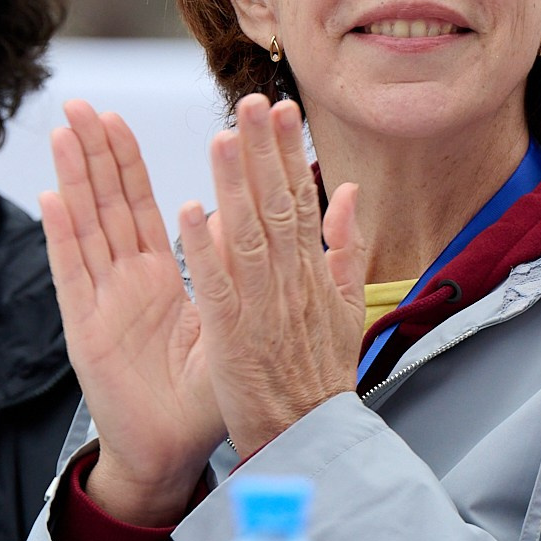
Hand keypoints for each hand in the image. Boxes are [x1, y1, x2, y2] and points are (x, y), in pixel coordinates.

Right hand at [38, 100, 223, 523]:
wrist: (174, 453)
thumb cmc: (203, 397)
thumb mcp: (230, 323)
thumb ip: (233, 272)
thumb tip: (249, 215)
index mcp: (159, 278)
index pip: (140, 206)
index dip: (127, 162)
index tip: (118, 117)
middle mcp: (124, 283)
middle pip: (105, 205)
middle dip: (93, 155)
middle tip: (80, 105)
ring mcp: (101, 303)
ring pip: (85, 228)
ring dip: (75, 179)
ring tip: (65, 133)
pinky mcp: (86, 330)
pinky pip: (73, 275)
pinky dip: (61, 236)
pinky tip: (50, 198)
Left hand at [179, 95, 367, 458]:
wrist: (312, 439)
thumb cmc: (322, 376)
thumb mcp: (350, 308)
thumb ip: (347, 247)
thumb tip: (351, 193)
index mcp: (314, 273)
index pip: (300, 200)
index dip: (287, 152)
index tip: (279, 108)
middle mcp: (291, 283)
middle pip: (276, 206)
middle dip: (263, 152)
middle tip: (250, 101)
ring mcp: (262, 309)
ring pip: (246, 237)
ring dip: (234, 186)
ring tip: (221, 138)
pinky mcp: (234, 339)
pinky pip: (217, 288)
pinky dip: (203, 251)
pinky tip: (189, 212)